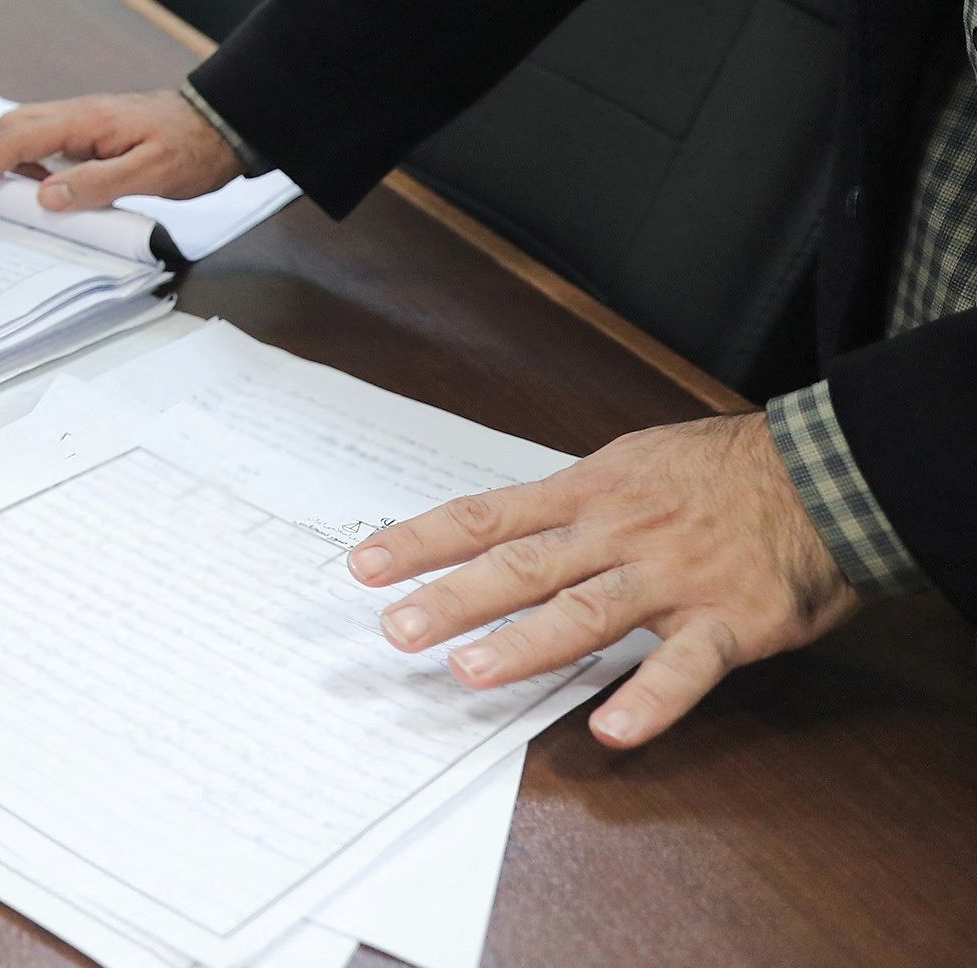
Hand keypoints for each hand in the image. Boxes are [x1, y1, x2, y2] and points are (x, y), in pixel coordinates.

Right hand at [0, 89, 236, 210]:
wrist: (224, 124)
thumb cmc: (193, 149)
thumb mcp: (150, 174)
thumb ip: (96, 184)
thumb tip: (44, 196)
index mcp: (84, 121)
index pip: (15, 141)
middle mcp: (77, 114)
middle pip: (12, 128)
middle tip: (8, 201)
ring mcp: (85, 120)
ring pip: (30, 133)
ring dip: (24, 166)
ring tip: (48, 200)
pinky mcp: (95, 130)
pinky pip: (53, 142)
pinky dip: (45, 165)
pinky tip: (69, 188)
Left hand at [350, 412, 860, 747]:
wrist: (830, 470)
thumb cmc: (723, 471)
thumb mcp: (633, 463)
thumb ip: (571, 505)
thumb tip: (503, 532)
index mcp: (589, 493)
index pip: (486, 518)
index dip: (422, 541)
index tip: (364, 567)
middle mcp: (618, 533)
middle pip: (520, 567)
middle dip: (452, 598)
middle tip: (394, 629)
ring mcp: (672, 578)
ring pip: (587, 612)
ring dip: (526, 644)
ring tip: (470, 671)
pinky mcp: (732, 621)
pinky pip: (686, 666)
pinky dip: (650, 699)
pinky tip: (611, 731)